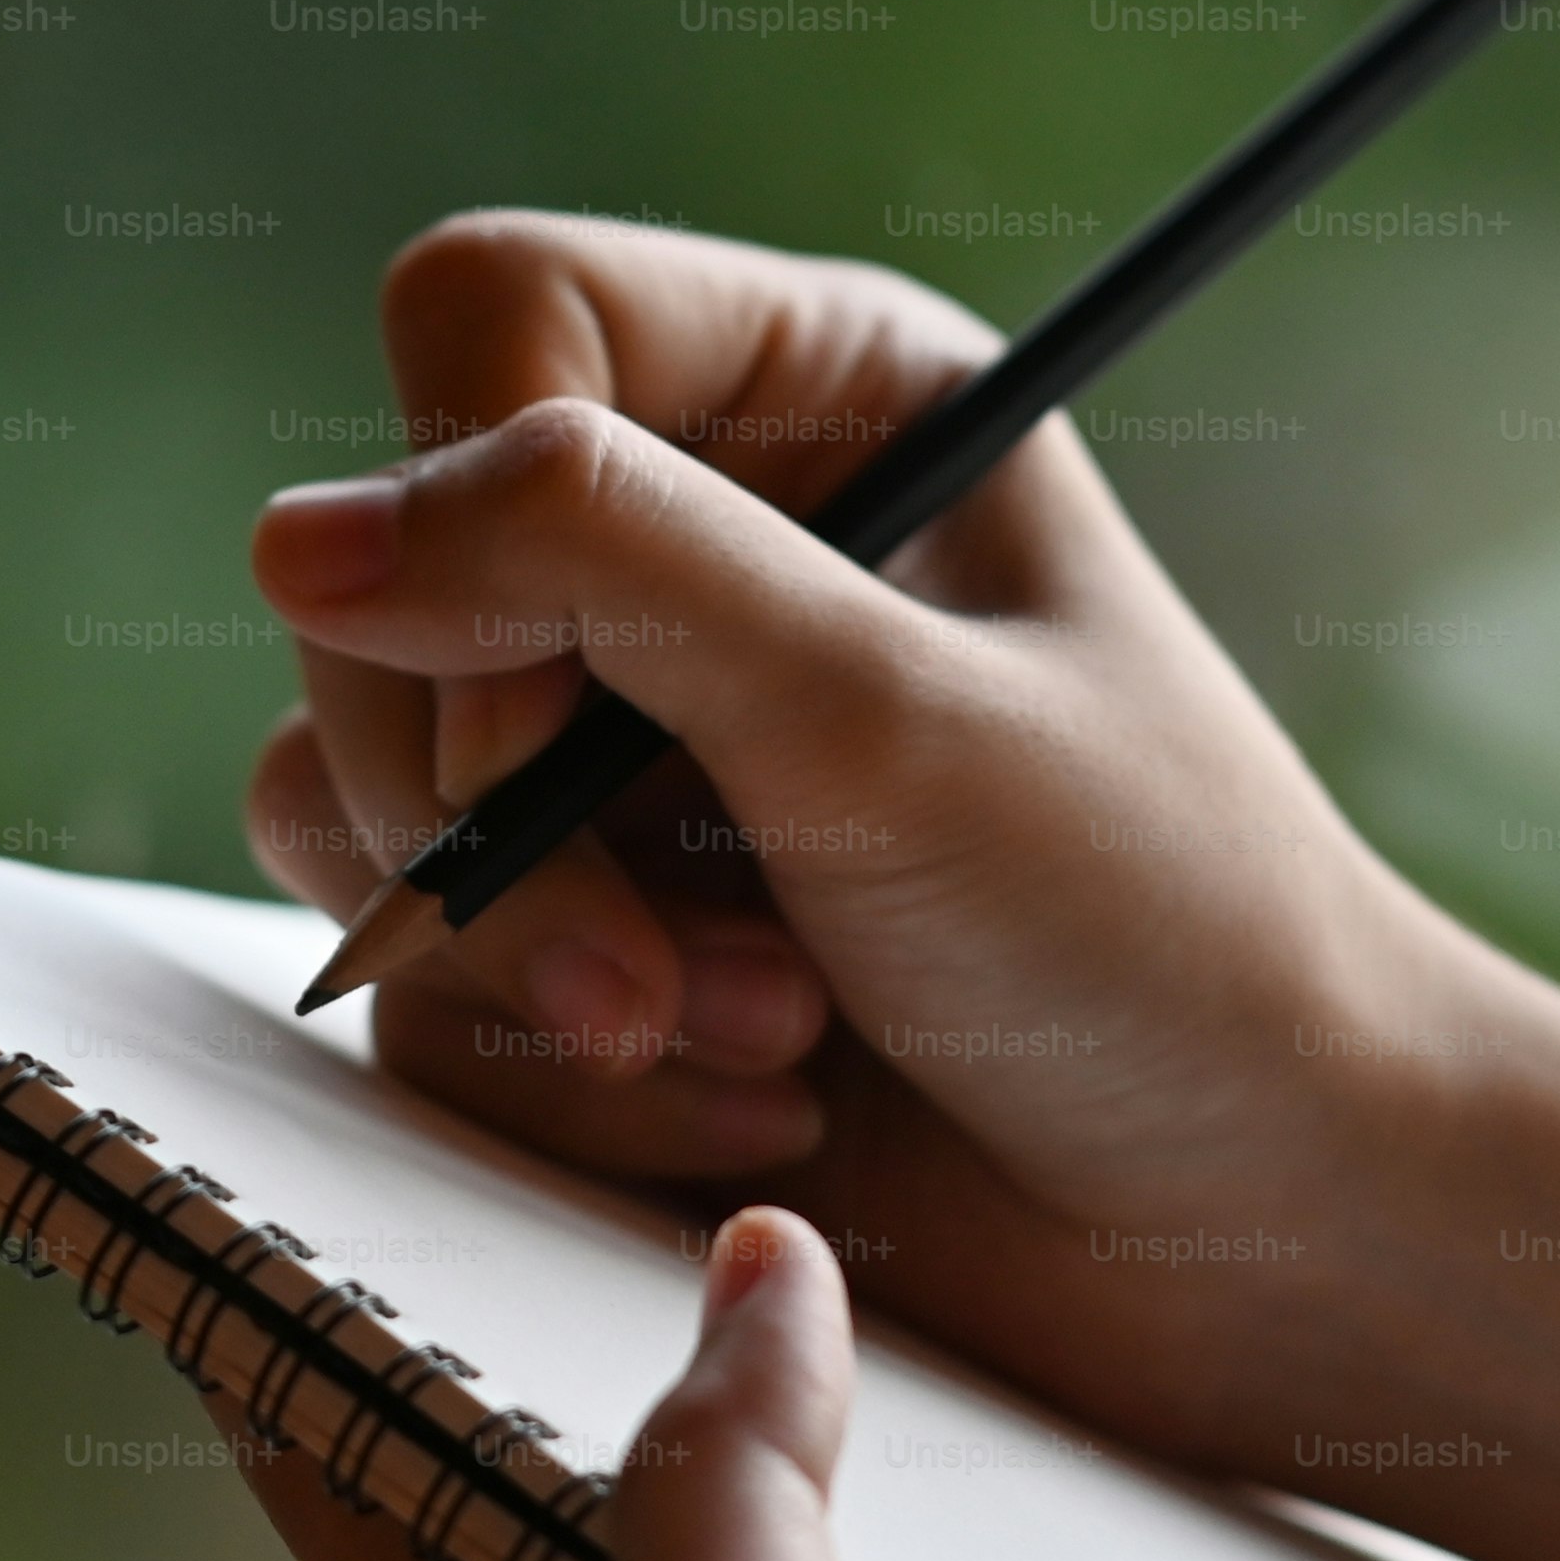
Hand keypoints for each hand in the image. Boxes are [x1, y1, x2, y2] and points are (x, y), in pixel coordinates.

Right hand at [240, 211, 1549, 1453]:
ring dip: (541, 967)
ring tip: (766, 1040)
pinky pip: (412, 978)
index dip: (468, 514)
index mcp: (813, 397)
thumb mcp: (887, 720)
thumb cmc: (1162, 945)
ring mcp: (616, 749)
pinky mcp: (575, 934)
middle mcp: (694, 546)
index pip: (491, 318)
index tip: (537, 742)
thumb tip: (295, 536)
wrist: (1264, 1242)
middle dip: (504, 828)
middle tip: (652, 981)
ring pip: (358, 791)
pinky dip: (563, 1079)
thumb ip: (596, 572)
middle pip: (380, 581)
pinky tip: (758, 1111)